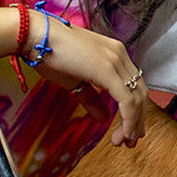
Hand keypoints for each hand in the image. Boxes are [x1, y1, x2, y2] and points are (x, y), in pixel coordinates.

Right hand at [35, 15, 147, 146]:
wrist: (35, 35)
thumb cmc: (50, 53)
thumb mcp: (75, 80)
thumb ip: (92, 98)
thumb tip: (104, 117)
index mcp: (115, 53)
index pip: (135, 85)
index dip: (136, 109)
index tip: (131, 128)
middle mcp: (120, 55)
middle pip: (140, 93)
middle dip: (138, 120)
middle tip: (131, 140)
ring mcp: (115, 61)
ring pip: (137, 98)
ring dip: (133, 124)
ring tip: (124, 141)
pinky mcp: (107, 71)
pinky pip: (126, 100)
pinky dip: (129, 120)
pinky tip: (124, 133)